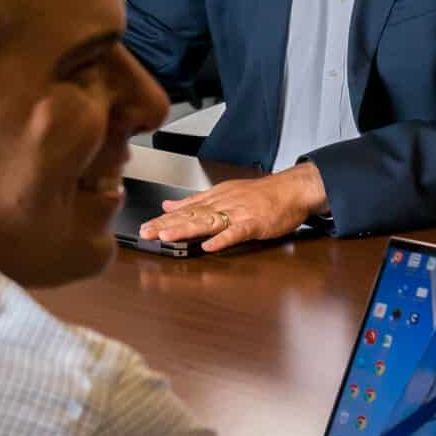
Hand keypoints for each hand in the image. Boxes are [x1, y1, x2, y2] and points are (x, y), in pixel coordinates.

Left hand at [139, 162, 327, 253]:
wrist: (291, 189)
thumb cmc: (260, 194)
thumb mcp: (223, 192)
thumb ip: (195, 201)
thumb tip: (168, 205)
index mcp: (214, 198)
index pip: (183, 209)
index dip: (162, 219)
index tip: (144, 228)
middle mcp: (222, 204)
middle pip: (190, 215)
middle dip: (166, 225)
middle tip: (146, 233)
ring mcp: (238, 214)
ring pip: (208, 222)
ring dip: (187, 229)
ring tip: (167, 237)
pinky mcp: (254, 224)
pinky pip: (236, 232)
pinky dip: (223, 239)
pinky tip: (209, 246)